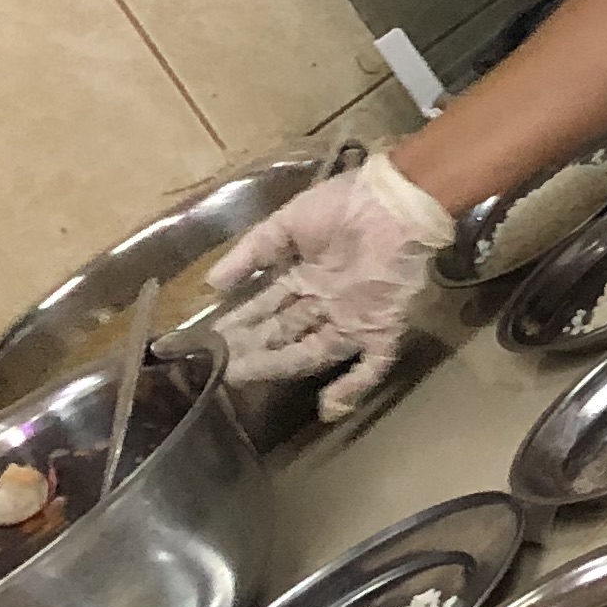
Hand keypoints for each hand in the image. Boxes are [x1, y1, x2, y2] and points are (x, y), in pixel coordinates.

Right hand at [206, 151, 451, 421]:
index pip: (267, 308)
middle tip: (218, 365)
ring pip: (312, 352)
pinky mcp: (383, 326)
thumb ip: (252, 253)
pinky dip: (354, 386)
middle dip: (252, 350)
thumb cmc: (344, 205)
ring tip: (240, 374)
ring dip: (277, 364)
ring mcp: (354, 317)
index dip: (240, 324)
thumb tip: (212, 283)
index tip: (209, 341)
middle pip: (284, 335)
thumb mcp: (288, 223)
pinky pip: (372, 364)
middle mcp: (327, 303)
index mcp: (306, 278)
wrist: (396, 199)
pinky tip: (328, 407)